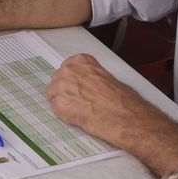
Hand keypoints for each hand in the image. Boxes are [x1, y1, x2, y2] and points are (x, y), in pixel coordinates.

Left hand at [44, 54, 164, 145]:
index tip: (76, 86)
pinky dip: (63, 114)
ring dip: (62, 101)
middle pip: (58, 79)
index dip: (72, 80)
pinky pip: (55, 109)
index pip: (67, 67)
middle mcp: (69, 70)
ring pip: (53, 94)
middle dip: (65, 90)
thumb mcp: (108, 78)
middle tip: (78, 101)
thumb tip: (88, 86)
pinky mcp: (59, 104)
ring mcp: (62, 86)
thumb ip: (92, 77)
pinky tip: (77, 117)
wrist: (124, 116)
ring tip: (78, 110)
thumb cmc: (122, 99)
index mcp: (81, 61)